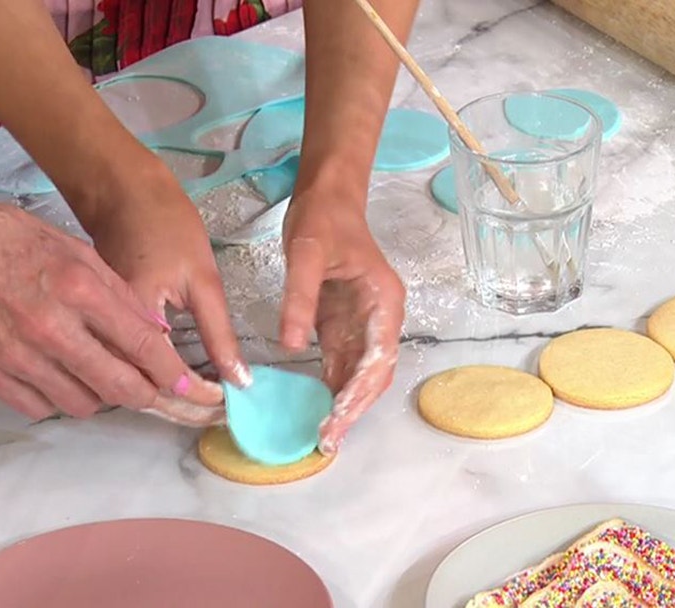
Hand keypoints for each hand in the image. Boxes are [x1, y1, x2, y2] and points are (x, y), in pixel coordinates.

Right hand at [0, 194, 222, 423]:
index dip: (171, 373)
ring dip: (101, 395)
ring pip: (82, 403)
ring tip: (99, 372)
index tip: (187, 386)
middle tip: (153, 390)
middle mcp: (50, 327)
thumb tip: (157, 334)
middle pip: (118, 386)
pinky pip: (40, 408)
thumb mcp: (80, 253)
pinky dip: (58, 399)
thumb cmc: (17, 241)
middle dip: (146, 394)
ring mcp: (17, 354)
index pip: (141, 345)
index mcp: (79, 291)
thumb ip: (121, 296)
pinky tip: (61, 377)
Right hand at [84, 163, 250, 392]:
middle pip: (133, 389)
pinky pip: (100, 369)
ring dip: (152, 401)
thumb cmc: (166, 225)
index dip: (195, 396)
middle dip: (176, 409)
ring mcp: (76, 327)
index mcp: (126, 310)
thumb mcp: (203, 277)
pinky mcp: (77, 326)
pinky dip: (130, 382)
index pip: (162, 374)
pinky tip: (160, 388)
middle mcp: (92, 324)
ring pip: (113, 385)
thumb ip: (218, 331)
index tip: (223, 405)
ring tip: (194, 409)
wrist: (119, 193)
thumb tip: (238, 378)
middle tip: (214, 415)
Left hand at [281, 175, 404, 454]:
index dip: (359, 393)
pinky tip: (315, 411)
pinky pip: (341, 364)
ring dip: (344, 405)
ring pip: (359, 374)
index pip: (378, 358)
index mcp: (383, 302)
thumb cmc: (323, 219)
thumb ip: (299, 299)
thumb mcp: (305, 252)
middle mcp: (380, 318)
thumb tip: (290, 345)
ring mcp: (363, 324)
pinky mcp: (342, 325)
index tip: (337, 419)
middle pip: (374, 374)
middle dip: (354, 409)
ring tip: (321, 437)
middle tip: (326, 441)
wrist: (327, 197)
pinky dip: (331, 389)